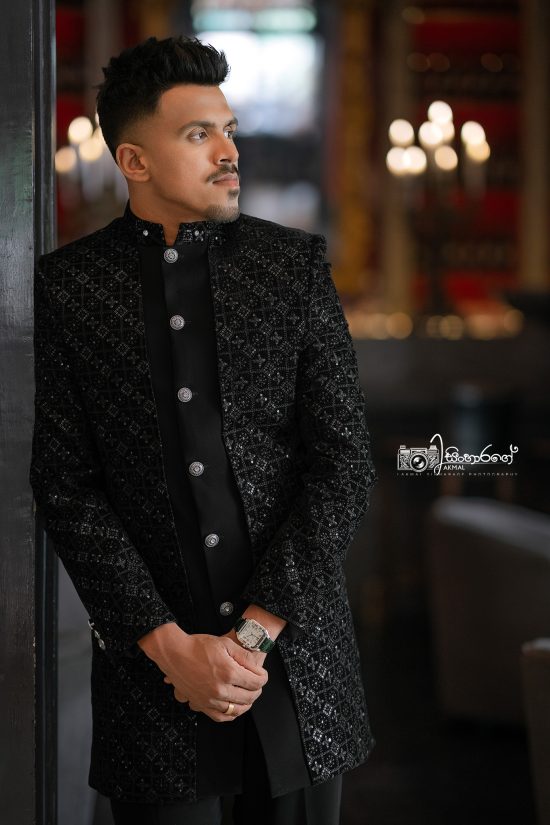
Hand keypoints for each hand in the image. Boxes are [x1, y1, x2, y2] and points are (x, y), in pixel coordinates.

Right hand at [138, 623, 267, 722]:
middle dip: (257, 690)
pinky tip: (234, 708)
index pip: (255, 682)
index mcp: (228, 673)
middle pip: (249, 697)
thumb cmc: (197, 646)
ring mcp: (210, 699)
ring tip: (249, 696)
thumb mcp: (225, 643)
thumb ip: (244, 657)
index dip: (263, 678)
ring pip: (236, 710)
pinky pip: (220, 717)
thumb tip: (257, 669)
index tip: (262, 675)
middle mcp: (220, 690)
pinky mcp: (201, 704)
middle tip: (257, 684)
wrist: (174, 653)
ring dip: (246, 704)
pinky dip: (230, 715)